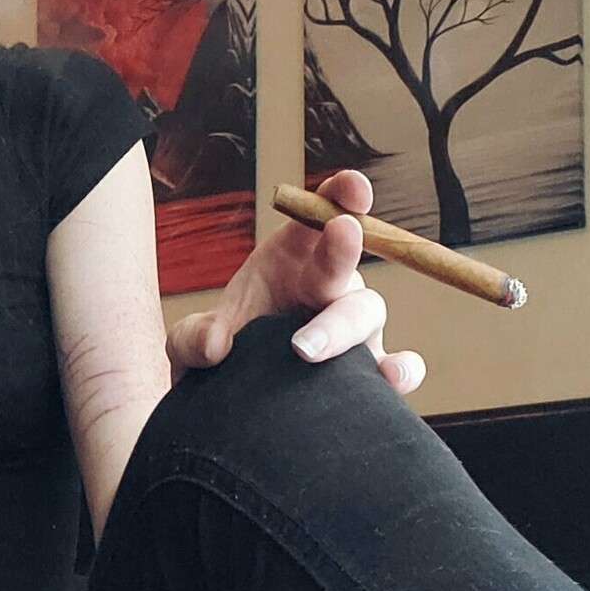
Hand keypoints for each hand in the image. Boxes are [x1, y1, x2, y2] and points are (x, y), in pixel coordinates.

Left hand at [165, 171, 426, 397]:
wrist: (227, 403)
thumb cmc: (215, 356)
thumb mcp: (188, 344)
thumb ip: (194, 338)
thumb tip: (214, 346)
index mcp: (291, 259)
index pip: (321, 215)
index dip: (341, 195)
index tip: (352, 187)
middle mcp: (328, 288)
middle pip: (345, 264)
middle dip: (342, 251)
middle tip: (340, 235)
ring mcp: (351, 330)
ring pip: (366, 313)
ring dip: (342, 326)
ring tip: (303, 348)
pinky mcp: (363, 372)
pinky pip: (396, 368)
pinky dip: (400, 370)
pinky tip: (389, 377)